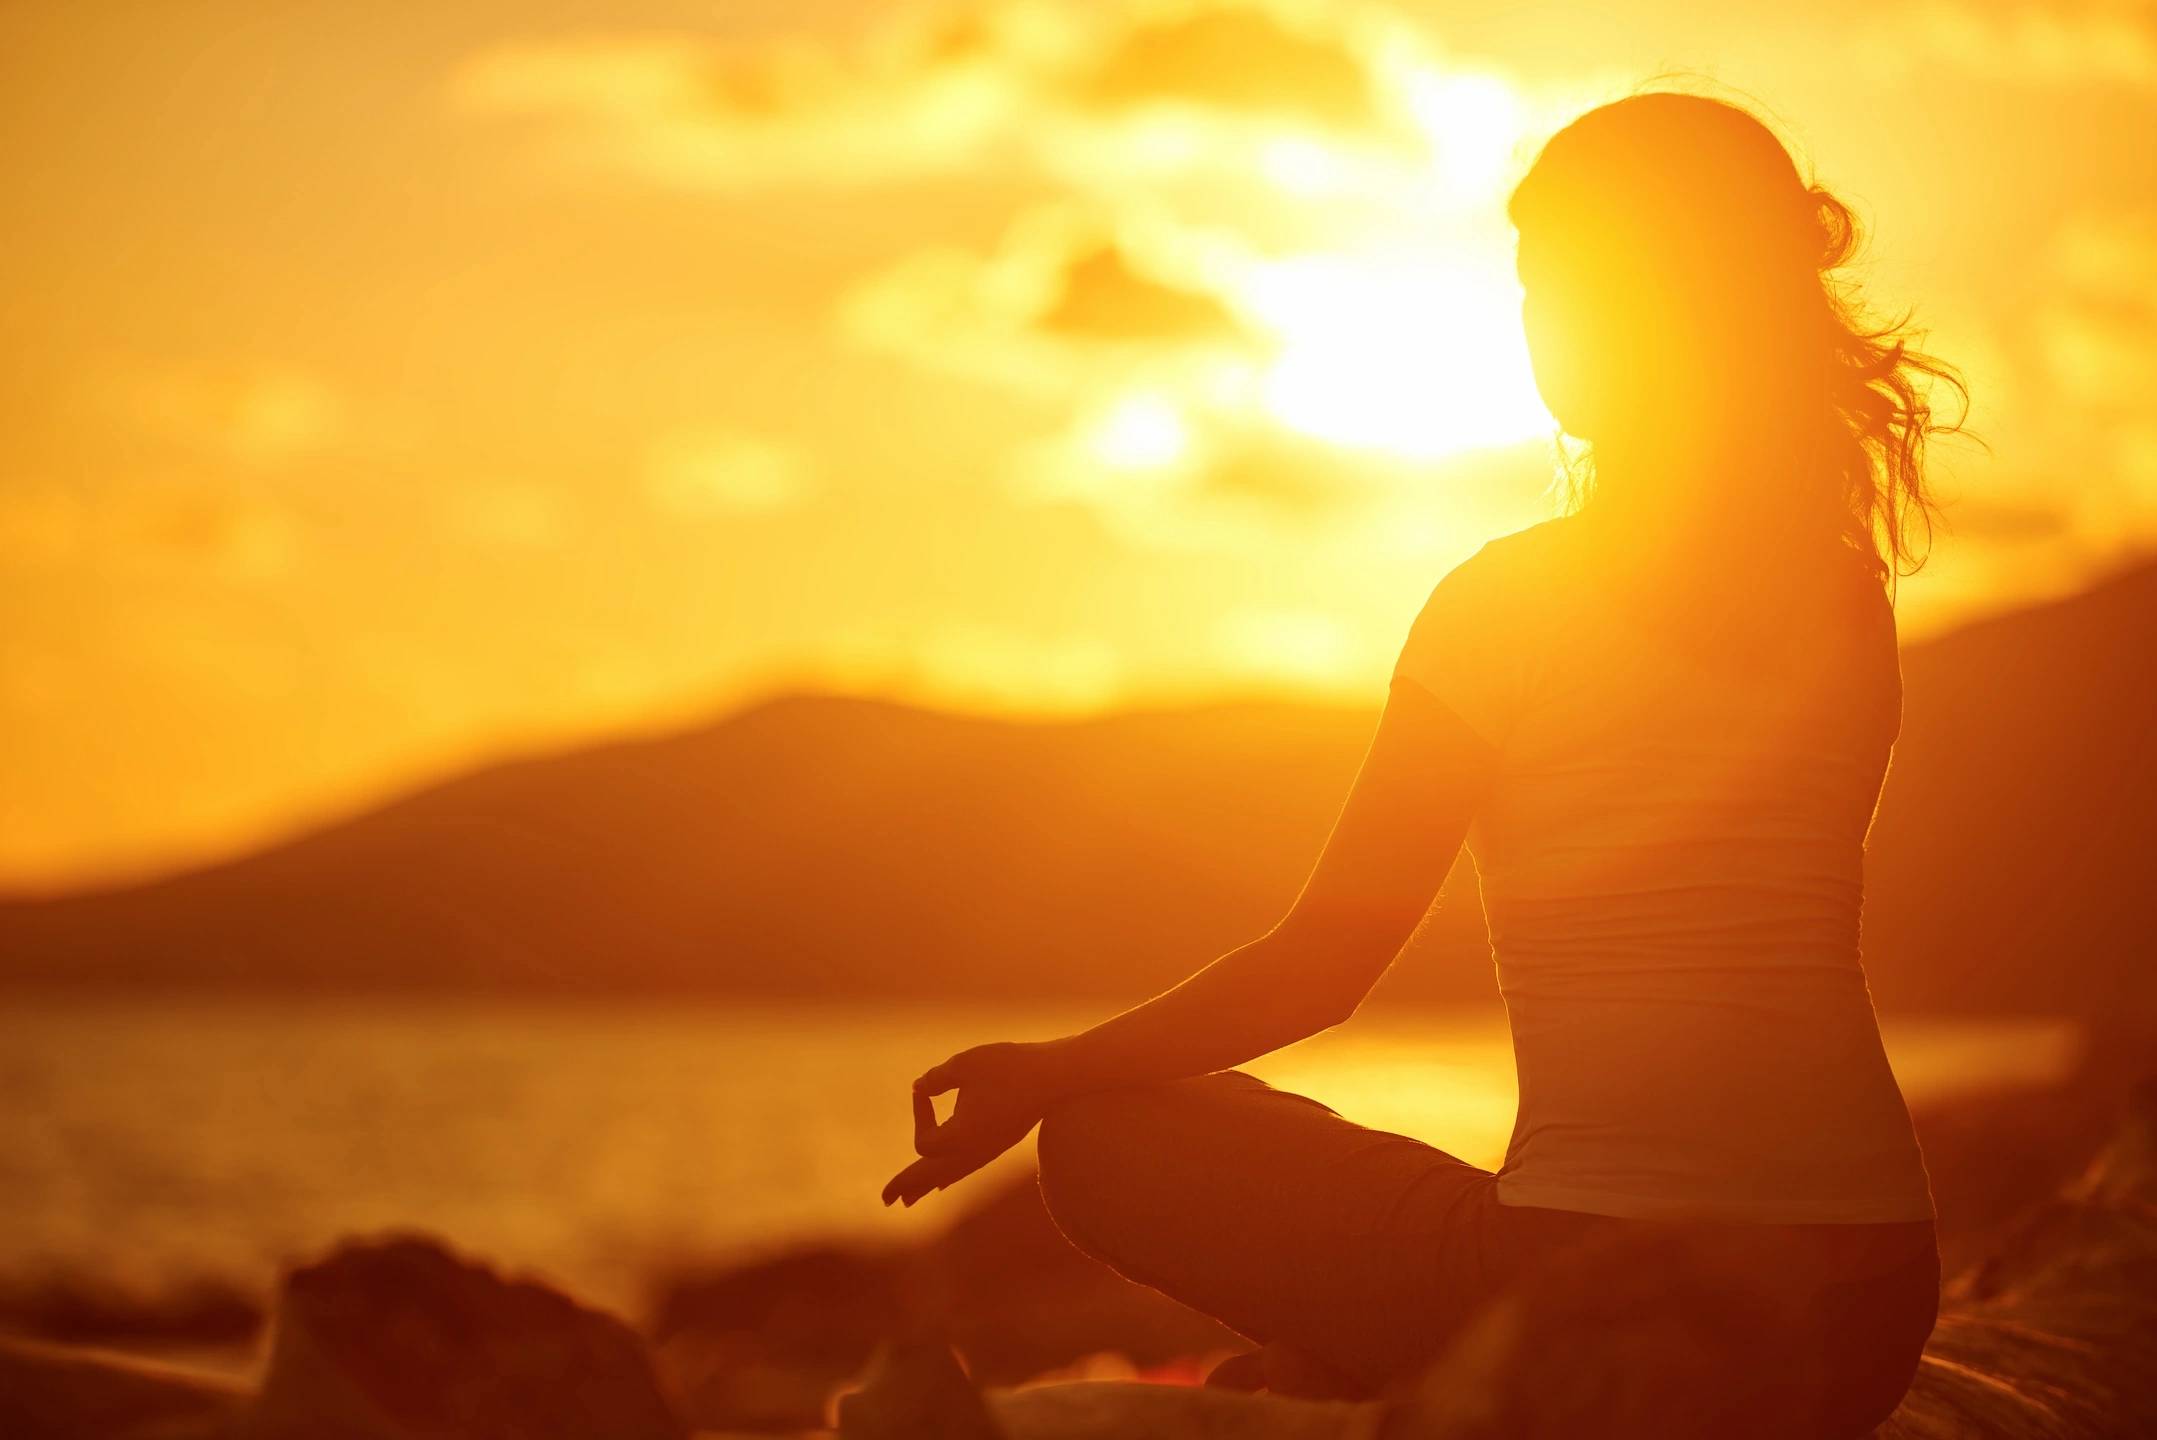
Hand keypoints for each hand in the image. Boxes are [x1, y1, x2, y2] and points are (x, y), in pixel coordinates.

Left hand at [880, 1040, 1062, 1207]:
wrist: (1057, 1076)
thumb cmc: (1011, 1067)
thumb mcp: (965, 1064)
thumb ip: (936, 1079)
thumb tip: (919, 1087)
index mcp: (963, 1139)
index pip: (925, 1142)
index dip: (919, 1114)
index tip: (923, 1090)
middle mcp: (975, 1152)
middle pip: (933, 1176)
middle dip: (908, 1185)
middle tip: (886, 1200)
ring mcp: (989, 1151)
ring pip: (951, 1176)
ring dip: (927, 1185)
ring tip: (908, 1200)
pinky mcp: (998, 1144)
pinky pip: (966, 1168)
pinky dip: (948, 1176)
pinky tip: (943, 1182)